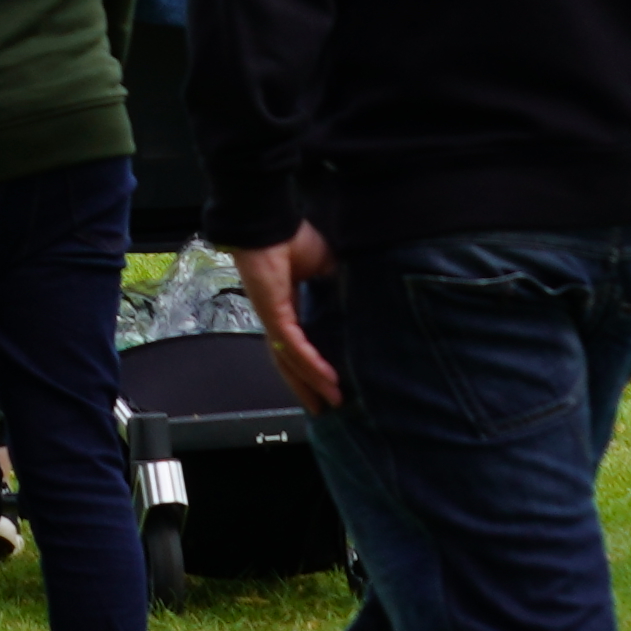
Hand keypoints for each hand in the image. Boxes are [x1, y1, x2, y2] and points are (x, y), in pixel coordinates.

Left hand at [227, 227, 341, 412]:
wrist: (269, 222)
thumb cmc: (292, 238)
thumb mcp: (326, 267)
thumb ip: (338, 288)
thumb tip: (361, 301)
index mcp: (288, 307)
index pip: (298, 345)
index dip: (312, 366)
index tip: (330, 383)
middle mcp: (278, 318)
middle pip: (290, 362)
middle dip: (308, 387)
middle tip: (324, 409)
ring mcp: (273, 318)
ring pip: (292, 361)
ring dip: (312, 383)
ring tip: (330, 402)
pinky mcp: (274, 315)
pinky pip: (293, 346)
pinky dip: (311, 364)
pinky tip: (327, 378)